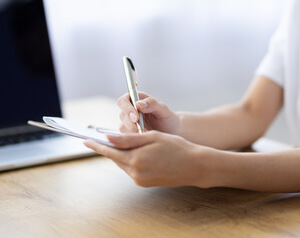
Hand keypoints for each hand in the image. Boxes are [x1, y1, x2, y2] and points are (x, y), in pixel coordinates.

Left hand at [84, 131, 207, 186]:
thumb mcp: (152, 137)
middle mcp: (135, 172)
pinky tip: (135, 154)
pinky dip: (129, 161)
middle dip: (109, 148)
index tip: (85, 141)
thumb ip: (129, 139)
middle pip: (116, 158)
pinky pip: (131, 170)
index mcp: (136, 159)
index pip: (110, 152)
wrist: (194, 166)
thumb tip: (108, 138)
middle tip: (102, 138)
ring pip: (123, 164)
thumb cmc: (176, 147)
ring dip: (121, 154)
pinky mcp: (145, 183)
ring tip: (122, 144)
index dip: (96, 146)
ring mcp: (140, 180)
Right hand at [117, 92, 180, 134]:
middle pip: (122, 115)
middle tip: (140, 130)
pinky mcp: (129, 134)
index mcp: (136, 99)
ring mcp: (128, 123)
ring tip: (147, 134)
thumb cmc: (167, 118)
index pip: (123, 101)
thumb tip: (138, 104)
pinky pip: (127, 137)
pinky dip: (135, 138)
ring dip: (133, 132)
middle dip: (130, 123)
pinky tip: (145, 138)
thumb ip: (152, 104)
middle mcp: (129, 110)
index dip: (127, 108)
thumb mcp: (163, 110)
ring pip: (123, 127)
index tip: (136, 117)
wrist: (171, 132)